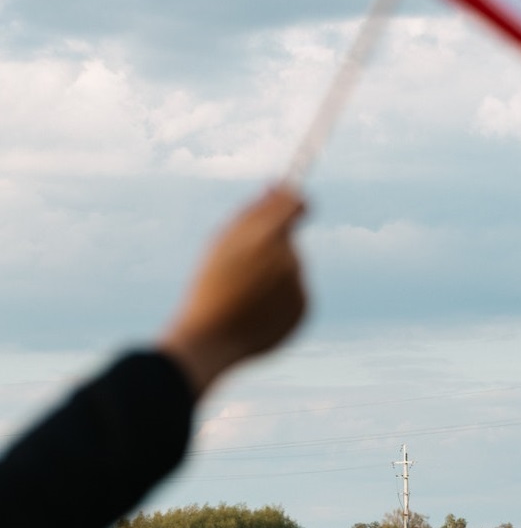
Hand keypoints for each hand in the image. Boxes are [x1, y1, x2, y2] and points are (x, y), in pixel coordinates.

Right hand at [158, 184, 307, 396]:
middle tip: (241, 268)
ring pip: (293, 268)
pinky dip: (281, 297)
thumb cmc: (209, 286)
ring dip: (275, 274)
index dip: (294, 202)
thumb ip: (254, 211)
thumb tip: (280, 187)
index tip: (291, 203)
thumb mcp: (222, 242)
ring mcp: (299, 287)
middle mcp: (289, 260)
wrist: (209, 340)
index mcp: (267, 238)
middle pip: (290, 241)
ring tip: (244, 294)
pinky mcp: (304, 310)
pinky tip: (257, 310)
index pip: (296, 205)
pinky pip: (296, 293)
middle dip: (271, 248)